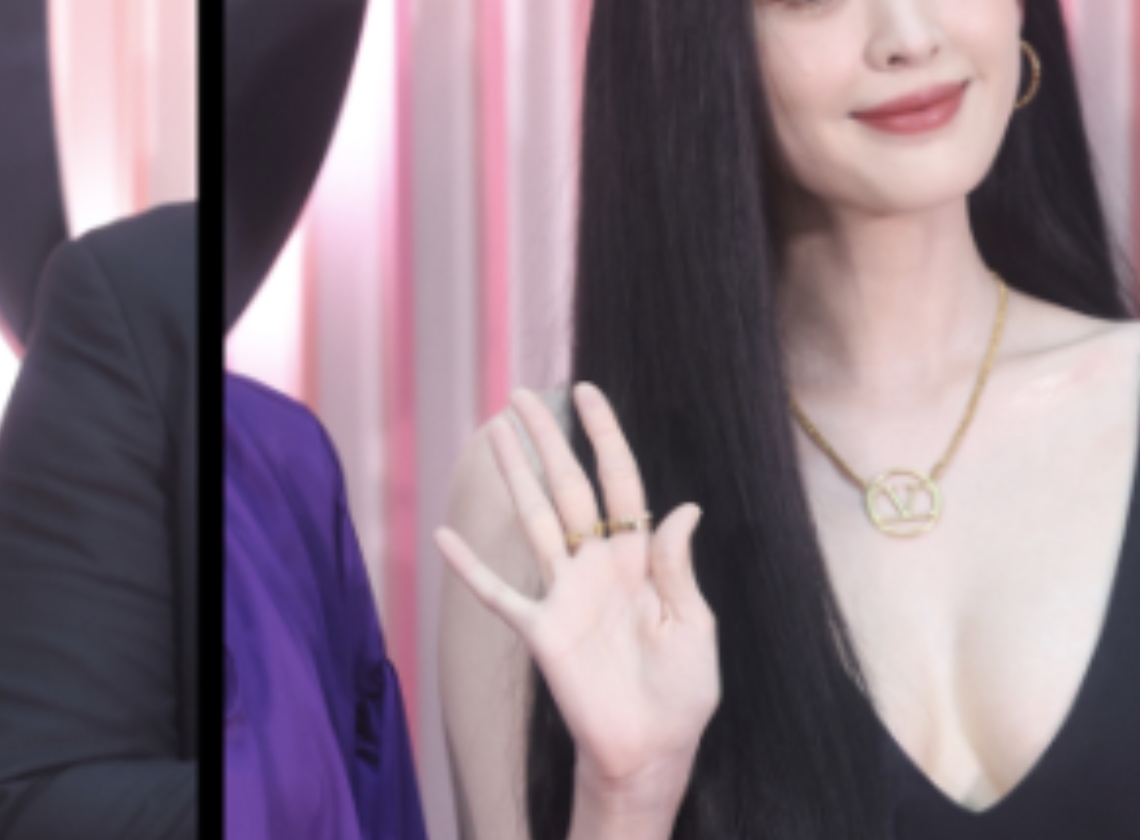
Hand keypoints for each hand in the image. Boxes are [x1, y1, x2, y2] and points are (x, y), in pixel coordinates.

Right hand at [437, 384, 719, 806]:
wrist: (654, 745)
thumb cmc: (683, 687)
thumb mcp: (694, 623)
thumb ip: (676, 567)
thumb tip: (685, 508)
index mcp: (638, 557)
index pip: (620, 481)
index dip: (604, 436)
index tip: (586, 392)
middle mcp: (597, 564)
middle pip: (568, 488)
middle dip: (547, 441)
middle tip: (521, 396)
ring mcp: (564, 593)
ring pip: (535, 521)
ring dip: (514, 478)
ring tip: (493, 434)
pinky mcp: (540, 630)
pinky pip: (499, 593)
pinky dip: (471, 568)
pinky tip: (445, 537)